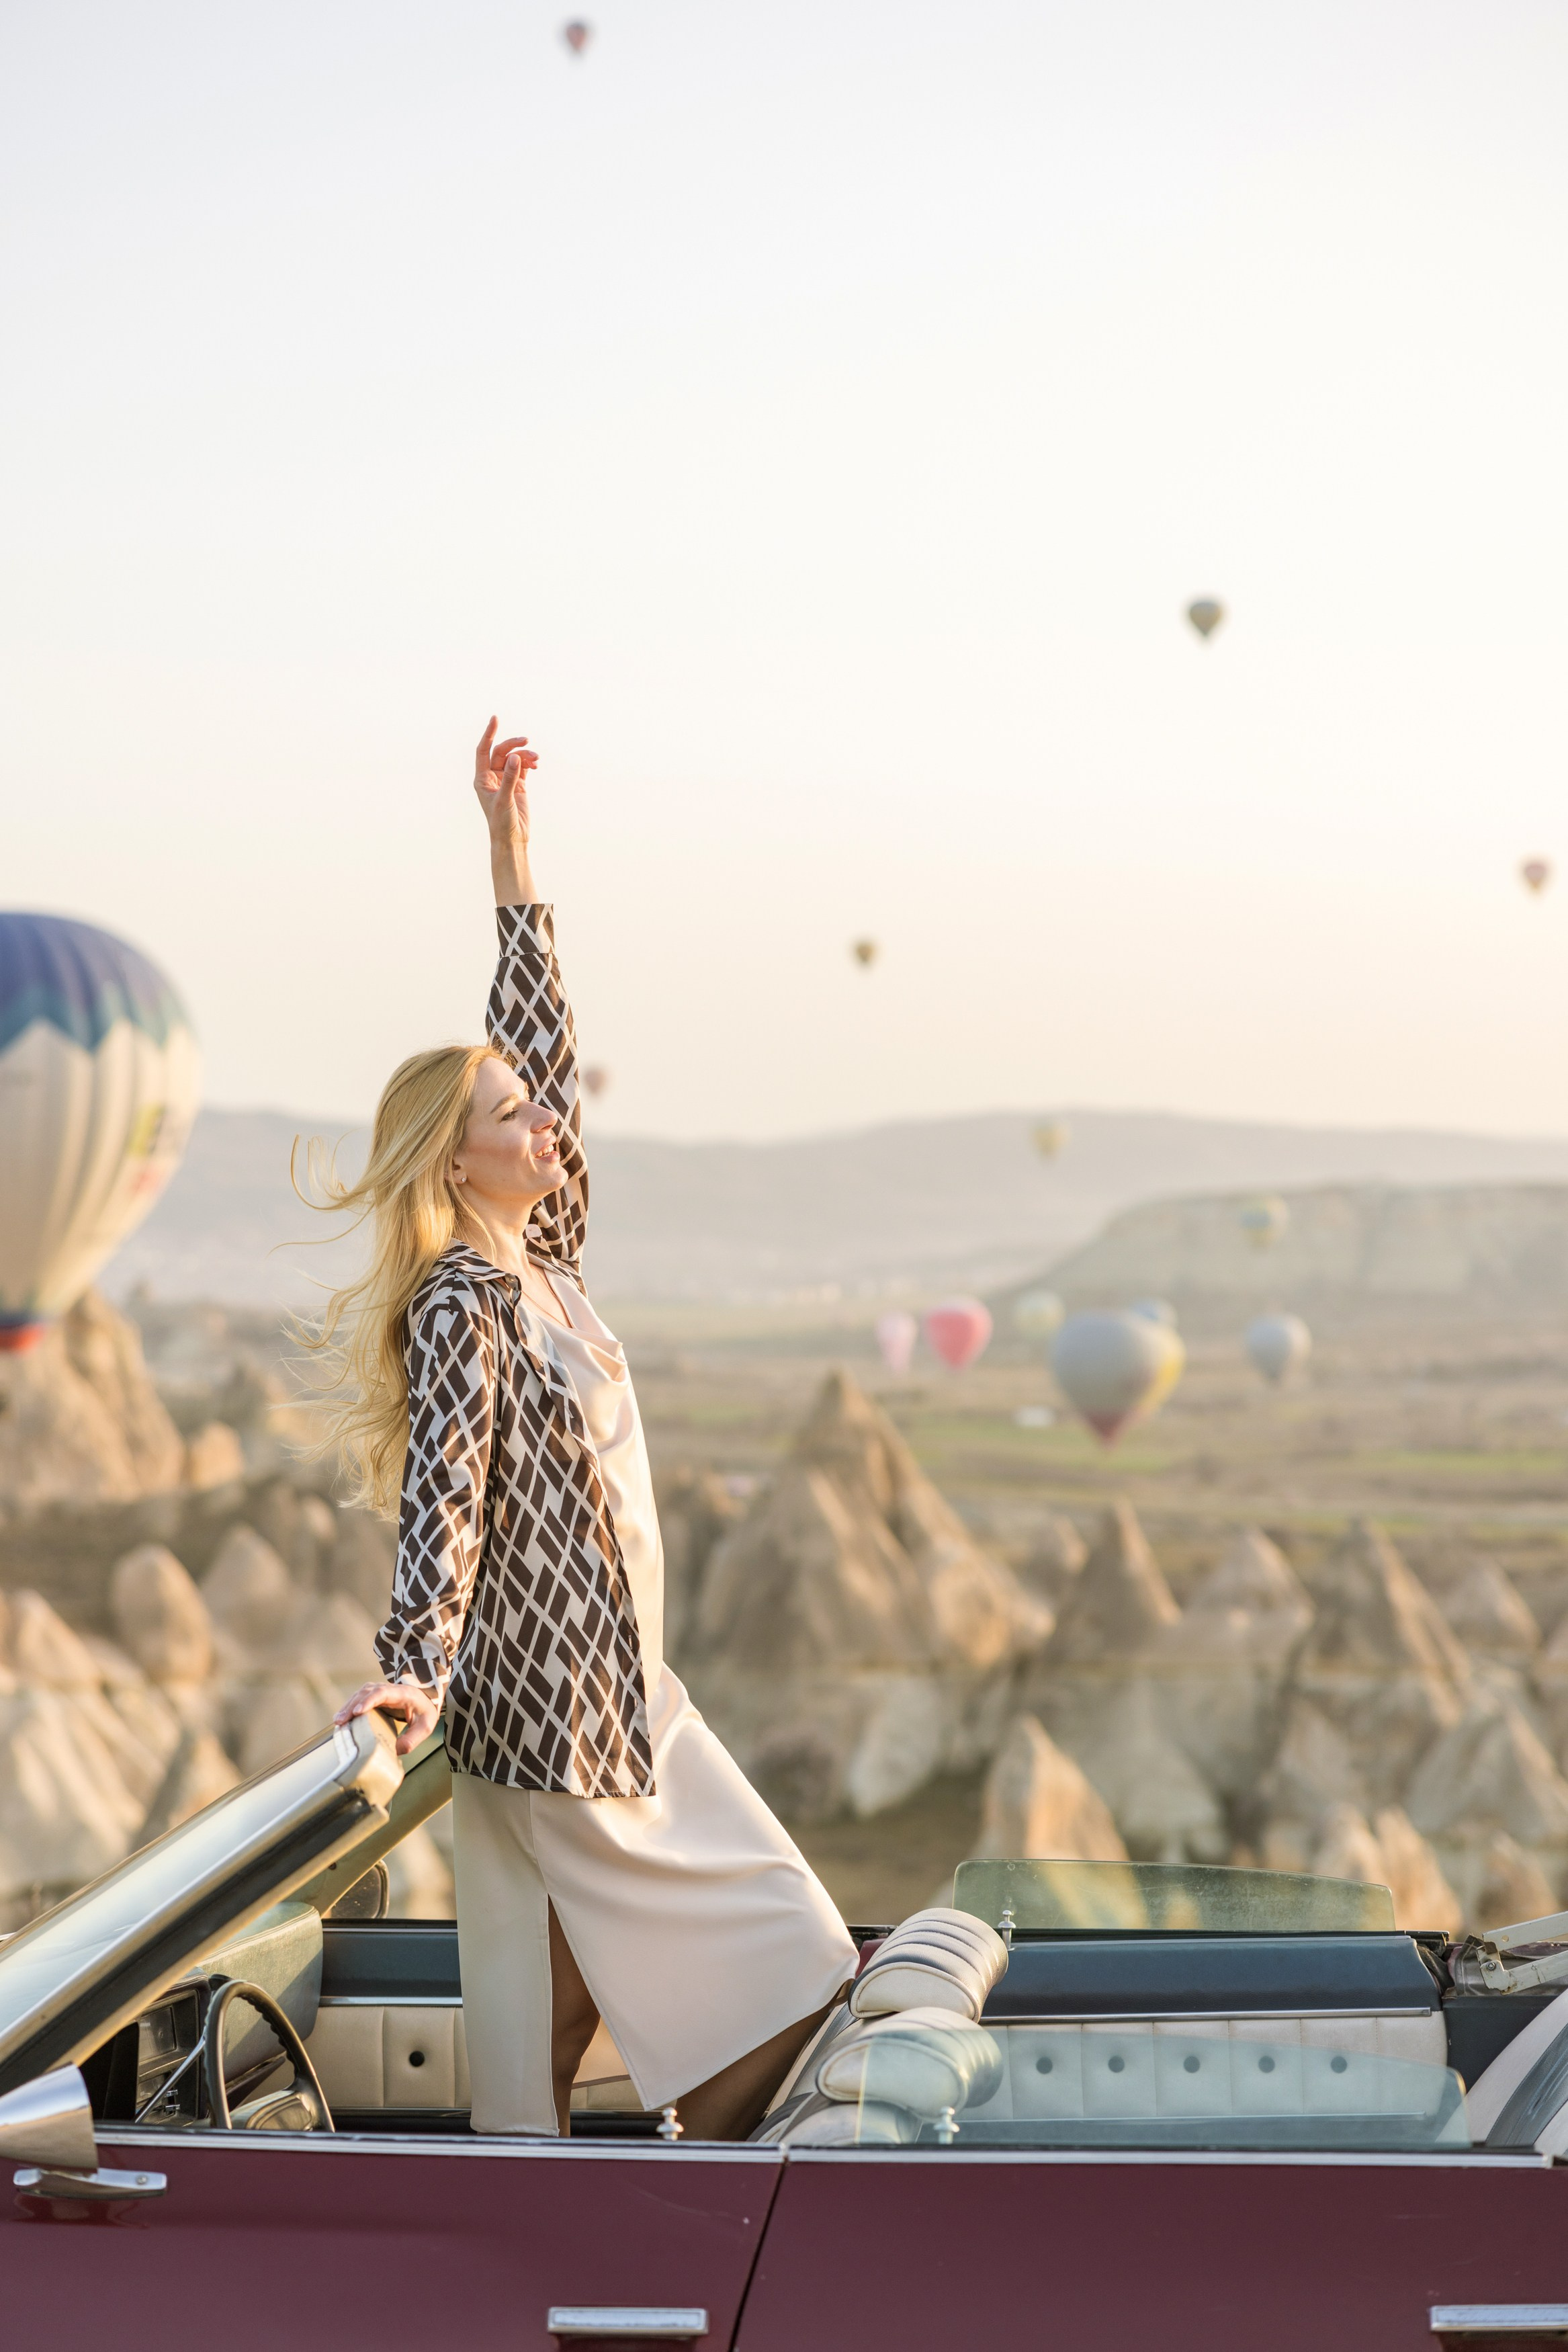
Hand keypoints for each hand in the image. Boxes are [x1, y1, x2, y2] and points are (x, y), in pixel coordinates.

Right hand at [334, 1679, 440, 1757]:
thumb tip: (396, 1751)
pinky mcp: (375, 1696)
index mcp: (403, 1693)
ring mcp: (381, 1690)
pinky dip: (350, 1706)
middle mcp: (390, 1689)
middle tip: (340, 1721)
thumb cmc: (425, 1712)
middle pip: (367, 1691)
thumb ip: (413, 1739)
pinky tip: (342, 1718)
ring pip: (361, 1693)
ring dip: (348, 1706)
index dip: (369, 1700)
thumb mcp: (426, 1726)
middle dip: (352, 1705)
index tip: (357, 1712)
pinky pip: (360, 1698)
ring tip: (338, 1722)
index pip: (383, 1692)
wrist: (426, 1699)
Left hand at [474, 716, 538, 849]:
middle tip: (527, 741)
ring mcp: (505, 780)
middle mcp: (492, 777)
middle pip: (501, 752)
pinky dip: (529, 763)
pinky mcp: (518, 785)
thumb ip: (510, 778)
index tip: (495, 719)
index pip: (483, 750)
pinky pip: (523, 767)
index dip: (489, 734)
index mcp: (482, 779)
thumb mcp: (505, 800)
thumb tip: (516, 757)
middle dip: (514, 745)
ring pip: (514, 758)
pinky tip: (536, 765)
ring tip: (536, 759)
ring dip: (525, 755)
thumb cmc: (502, 823)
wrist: (512, 839)